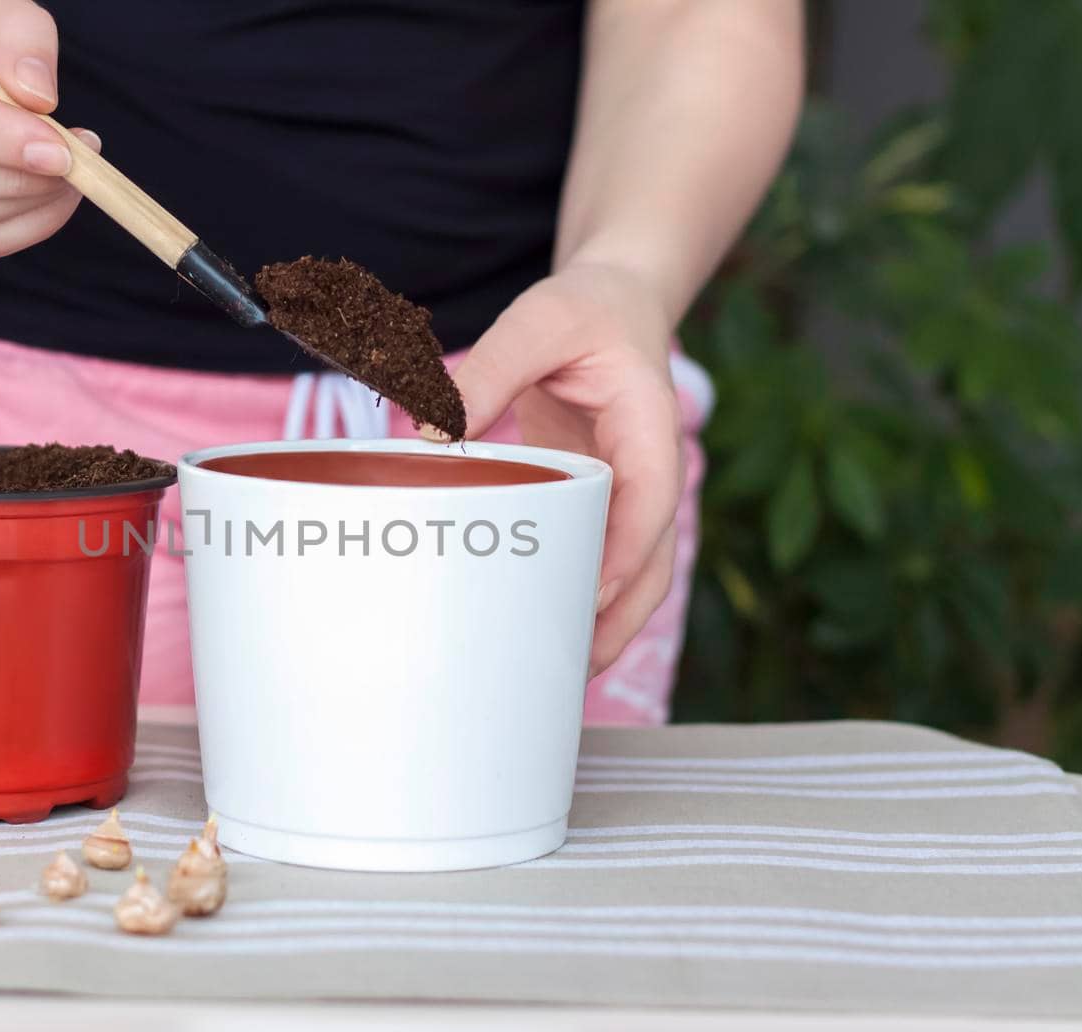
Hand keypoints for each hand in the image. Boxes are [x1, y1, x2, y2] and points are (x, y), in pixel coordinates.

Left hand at [450, 261, 683, 677]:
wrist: (614, 304)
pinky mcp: (601, 502)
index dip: (626, 551)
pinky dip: (580, 597)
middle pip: (652, 561)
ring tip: (556, 676)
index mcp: (648, 424)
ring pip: (633, 575)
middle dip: (617, 619)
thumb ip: (487, 372)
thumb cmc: (581, 310)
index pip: (650, 499)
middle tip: (566, 669)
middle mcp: (650, 470)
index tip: (592, 594)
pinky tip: (542, 631)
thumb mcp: (536, 320)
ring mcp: (629, 493)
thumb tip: (429, 435)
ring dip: (602, 625)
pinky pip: (600, 559)